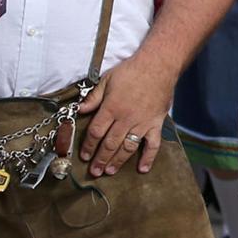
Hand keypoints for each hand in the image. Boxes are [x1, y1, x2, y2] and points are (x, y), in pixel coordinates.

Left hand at [76, 51, 176, 175]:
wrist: (158, 66)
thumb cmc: (131, 71)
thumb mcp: (107, 80)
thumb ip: (93, 97)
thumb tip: (80, 110)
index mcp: (112, 108)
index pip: (96, 132)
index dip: (88, 146)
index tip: (84, 156)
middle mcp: (126, 118)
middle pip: (110, 144)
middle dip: (100, 159)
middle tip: (95, 171)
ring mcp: (142, 123)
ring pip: (128, 147)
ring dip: (118, 161)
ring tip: (110, 171)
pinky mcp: (156, 124)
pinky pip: (153, 145)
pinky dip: (148, 158)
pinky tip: (142, 169)